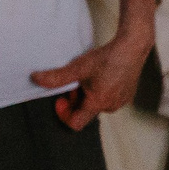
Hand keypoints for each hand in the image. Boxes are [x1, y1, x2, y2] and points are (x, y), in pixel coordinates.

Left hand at [34, 18, 153, 130]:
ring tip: (89, 78)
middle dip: (76, 100)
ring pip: (97, 105)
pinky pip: (109, 99)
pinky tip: (102, 76)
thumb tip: (36, 79)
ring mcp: (121, 100)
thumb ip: (56, 77)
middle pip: (85, 112)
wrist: (132, 46)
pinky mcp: (128, 94)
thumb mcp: (78, 67)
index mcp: (98, 103)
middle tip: (75, 83)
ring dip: (88, 96)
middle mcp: (111, 106)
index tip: (62, 99)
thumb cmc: (108, 58)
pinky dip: (101, 91)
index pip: (75, 123)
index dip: (63, 113)